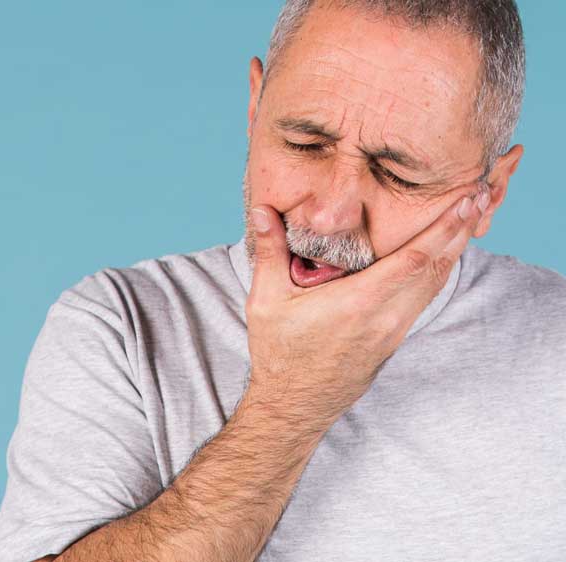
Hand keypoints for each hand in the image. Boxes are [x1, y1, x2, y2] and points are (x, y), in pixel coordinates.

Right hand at [243, 191, 488, 424]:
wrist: (295, 404)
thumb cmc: (279, 353)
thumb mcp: (267, 300)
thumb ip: (270, 251)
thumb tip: (262, 209)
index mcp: (358, 303)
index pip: (414, 259)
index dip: (444, 228)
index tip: (464, 201)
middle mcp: (385, 318)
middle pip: (437, 268)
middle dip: (459, 230)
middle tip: (478, 195)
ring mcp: (393, 331)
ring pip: (435, 284)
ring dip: (454, 250)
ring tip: (468, 219)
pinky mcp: (393, 339)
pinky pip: (424, 299)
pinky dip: (438, 272)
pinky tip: (442, 257)